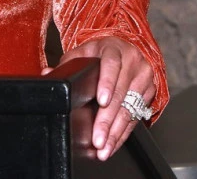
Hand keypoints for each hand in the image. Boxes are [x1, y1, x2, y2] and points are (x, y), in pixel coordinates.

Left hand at [44, 36, 154, 160]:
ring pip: (129, 109)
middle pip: (121, 94)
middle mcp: (132, 61)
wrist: (125, 47)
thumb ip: (66, 64)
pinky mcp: (149, 92)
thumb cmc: (100, 52)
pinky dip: (122, 134)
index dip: (107, 83)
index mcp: (113, 48)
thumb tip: (47, 75)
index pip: (112, 64)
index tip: (102, 101)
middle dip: (107, 120)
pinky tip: (112, 144)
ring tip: (103, 148)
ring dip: (115, 132)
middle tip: (97, 139)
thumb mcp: (83, 53)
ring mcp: (143, 77)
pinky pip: (136, 117)